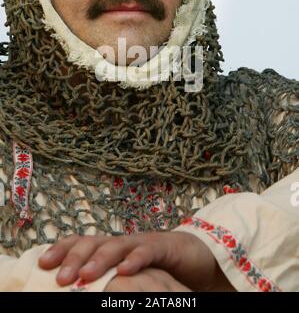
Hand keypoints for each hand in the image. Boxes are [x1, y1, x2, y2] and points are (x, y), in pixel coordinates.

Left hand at [39, 232, 233, 290]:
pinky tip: (124, 270)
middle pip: (94, 242)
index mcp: (110, 248)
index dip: (61, 249)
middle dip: (76, 257)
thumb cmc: (155, 270)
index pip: (81, 243)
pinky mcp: (163, 247)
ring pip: (117, 245)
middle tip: (61, 278)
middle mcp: (122, 242)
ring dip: (100, 258)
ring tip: (86, 274)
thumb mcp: (126, 277)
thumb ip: (104, 281)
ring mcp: (141, 242)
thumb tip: (77, 291)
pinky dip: (135, 260)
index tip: (42, 264)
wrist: (193, 256)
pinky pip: (147, 251)